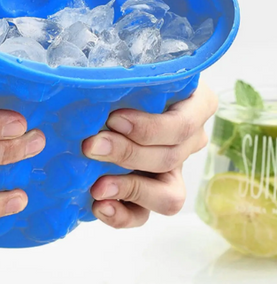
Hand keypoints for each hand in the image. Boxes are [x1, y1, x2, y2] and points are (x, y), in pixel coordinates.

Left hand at [83, 82, 216, 227]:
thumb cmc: (127, 80)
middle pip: (169, 158)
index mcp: (196, 105)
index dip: (149, 128)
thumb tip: (94, 85)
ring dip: (130, 189)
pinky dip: (123, 214)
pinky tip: (99, 205)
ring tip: (98, 186)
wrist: (116, 102)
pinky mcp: (154, 192)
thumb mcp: (132, 72)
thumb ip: (126, 78)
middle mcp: (191, 139)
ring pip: (168, 196)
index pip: (182, 125)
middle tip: (91, 146)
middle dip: (126, 154)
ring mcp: (176, 169)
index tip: (113, 119)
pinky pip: (146, 214)